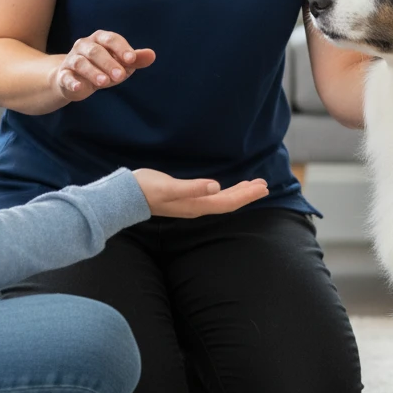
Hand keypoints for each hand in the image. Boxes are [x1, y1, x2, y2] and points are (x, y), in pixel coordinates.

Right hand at [53, 30, 154, 102]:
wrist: (75, 80)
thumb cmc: (102, 68)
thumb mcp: (120, 63)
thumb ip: (135, 59)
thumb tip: (152, 55)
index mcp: (100, 39)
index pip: (111, 39)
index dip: (122, 48)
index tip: (131, 60)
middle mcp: (84, 46)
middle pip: (96, 51)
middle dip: (109, 63)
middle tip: (120, 76)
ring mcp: (72, 60)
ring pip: (81, 63)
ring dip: (93, 72)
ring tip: (105, 83)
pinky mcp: (63, 75)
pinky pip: (66, 76)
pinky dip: (72, 81)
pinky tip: (79, 87)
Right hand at [133, 169, 269, 217]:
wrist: (127, 197)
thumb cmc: (146, 189)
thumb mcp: (169, 187)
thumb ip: (192, 188)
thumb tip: (216, 187)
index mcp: (197, 205)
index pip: (228, 202)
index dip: (247, 195)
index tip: (263, 187)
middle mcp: (198, 207)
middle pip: (229, 202)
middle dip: (247, 194)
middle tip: (265, 185)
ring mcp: (192, 204)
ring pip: (222, 200)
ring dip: (239, 193)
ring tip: (254, 185)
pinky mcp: (187, 198)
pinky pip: (214, 197)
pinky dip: (226, 191)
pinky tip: (229, 187)